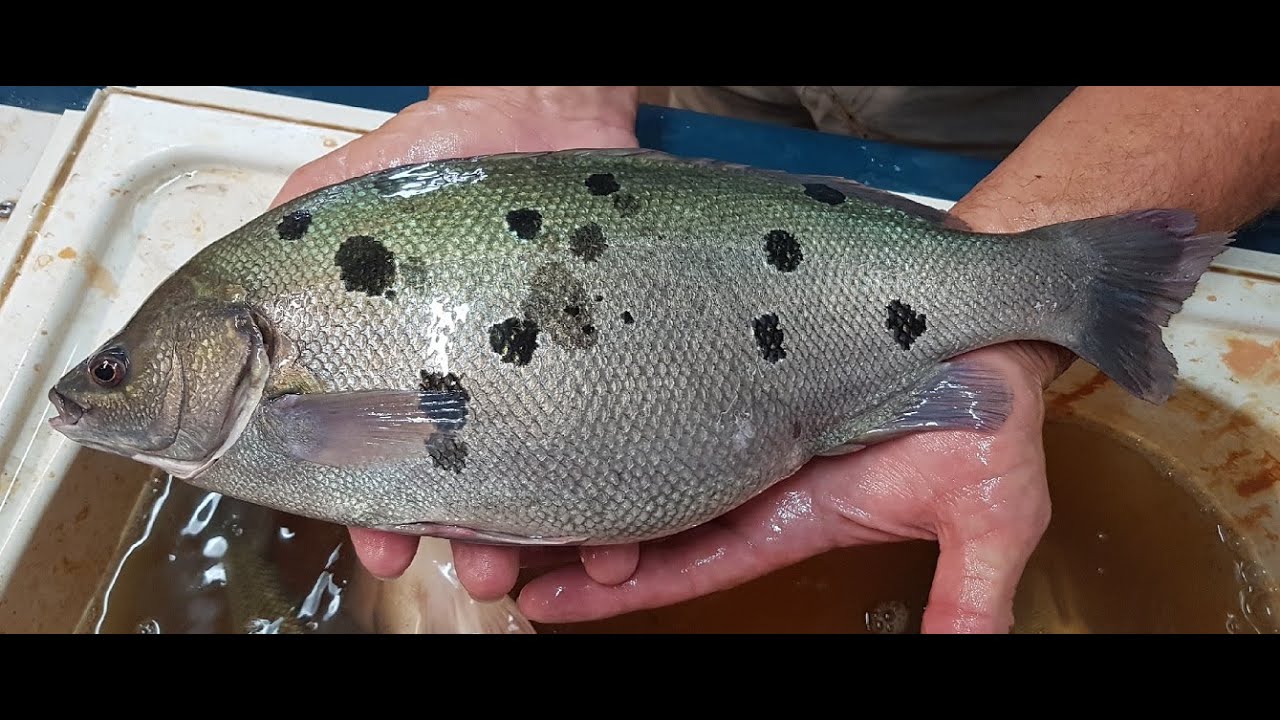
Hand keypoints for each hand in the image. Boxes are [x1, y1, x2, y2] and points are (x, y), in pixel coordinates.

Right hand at [267, 86, 640, 581]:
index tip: (385, 544)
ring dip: (533, 538)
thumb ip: (277, 260)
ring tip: (532, 559)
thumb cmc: (438, 155)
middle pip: (465, 488)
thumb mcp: (333, 202)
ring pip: (538, 485)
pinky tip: (612, 538)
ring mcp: (542, 380)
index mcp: (400, 366)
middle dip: (464, 538)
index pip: (381, 459)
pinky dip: (610, 504)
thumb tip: (212, 321)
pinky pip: (609, 447)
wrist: (541, 114)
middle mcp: (472, 383)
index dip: (376, 512)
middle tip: (475, 565)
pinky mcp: (602, 368)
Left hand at [505, 339, 1069, 632]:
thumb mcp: (991, 521)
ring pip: (641, 453)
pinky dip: (616, 408)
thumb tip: (961, 659)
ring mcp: (746, 408)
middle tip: (491, 557)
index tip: (547, 606)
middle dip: (573, 542)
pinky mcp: (747, 353)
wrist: (998, 316)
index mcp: (794, 510)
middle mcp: (755, 464)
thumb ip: (965, 600)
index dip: (621, 589)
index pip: (689, 562)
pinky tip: (560, 412)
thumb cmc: (994, 413)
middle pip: (644, 515)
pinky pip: (664, 386)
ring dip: (578, 479)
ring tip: (500, 499)